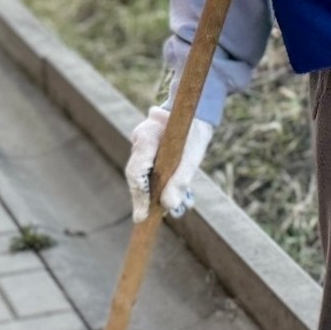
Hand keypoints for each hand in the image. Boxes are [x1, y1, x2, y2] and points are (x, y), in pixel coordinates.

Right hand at [125, 104, 213, 222]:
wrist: (196, 111)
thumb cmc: (194, 129)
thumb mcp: (192, 156)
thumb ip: (180, 180)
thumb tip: (168, 206)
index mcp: (146, 137)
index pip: (135, 171)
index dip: (139, 195)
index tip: (142, 215)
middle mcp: (138, 140)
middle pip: (134, 175)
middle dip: (141, 198)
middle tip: (145, 218)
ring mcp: (140, 143)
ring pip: (138, 174)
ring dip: (148, 194)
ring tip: (160, 211)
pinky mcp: (146, 148)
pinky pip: (145, 169)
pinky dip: (153, 184)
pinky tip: (164, 198)